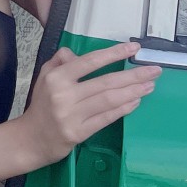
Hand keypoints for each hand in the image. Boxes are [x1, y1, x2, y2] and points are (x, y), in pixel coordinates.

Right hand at [21, 40, 157, 165]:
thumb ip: (62, 61)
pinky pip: (106, 118)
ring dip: (133, 92)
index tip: (134, 48)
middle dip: (133, 75)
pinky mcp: (79, 132)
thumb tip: (80, 54)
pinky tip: (136, 102)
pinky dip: (123, 109)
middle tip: (155, 70)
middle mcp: (64, 94)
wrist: (31, 138)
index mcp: (57, 77)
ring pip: (109, 100)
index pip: (90, 61)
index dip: (114, 54)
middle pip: (105, 82)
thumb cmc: (42, 105)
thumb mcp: (45, 76)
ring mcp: (72, 115)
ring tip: (150, 85)